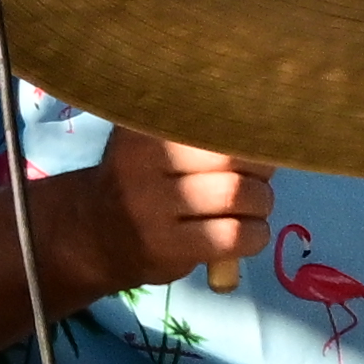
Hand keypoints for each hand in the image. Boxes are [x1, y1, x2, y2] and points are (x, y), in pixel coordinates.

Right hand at [0, 134, 275, 342]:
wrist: (91, 236)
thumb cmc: (143, 181)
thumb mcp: (155, 141)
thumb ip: (203, 127)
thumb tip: (271, 122)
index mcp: (147, 128)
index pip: (217, 116)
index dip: (249, 130)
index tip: (254, 141)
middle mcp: (144, 162)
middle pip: (231, 153)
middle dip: (260, 167)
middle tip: (258, 177)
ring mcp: (152, 207)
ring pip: (237, 194)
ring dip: (261, 202)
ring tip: (253, 206)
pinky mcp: (165, 247)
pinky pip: (234, 235)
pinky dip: (256, 235)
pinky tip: (249, 234)